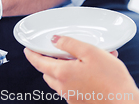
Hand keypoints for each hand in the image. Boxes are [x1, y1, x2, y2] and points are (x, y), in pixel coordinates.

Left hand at [24, 36, 138, 103]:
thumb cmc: (111, 80)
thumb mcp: (90, 52)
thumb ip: (69, 44)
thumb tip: (54, 40)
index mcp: (62, 73)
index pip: (38, 62)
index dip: (31, 54)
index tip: (27, 49)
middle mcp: (63, 88)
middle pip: (48, 72)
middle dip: (49, 62)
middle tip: (58, 52)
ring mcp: (72, 97)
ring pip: (61, 81)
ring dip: (65, 70)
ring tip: (83, 60)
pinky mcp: (81, 103)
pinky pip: (73, 88)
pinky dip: (77, 78)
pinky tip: (95, 72)